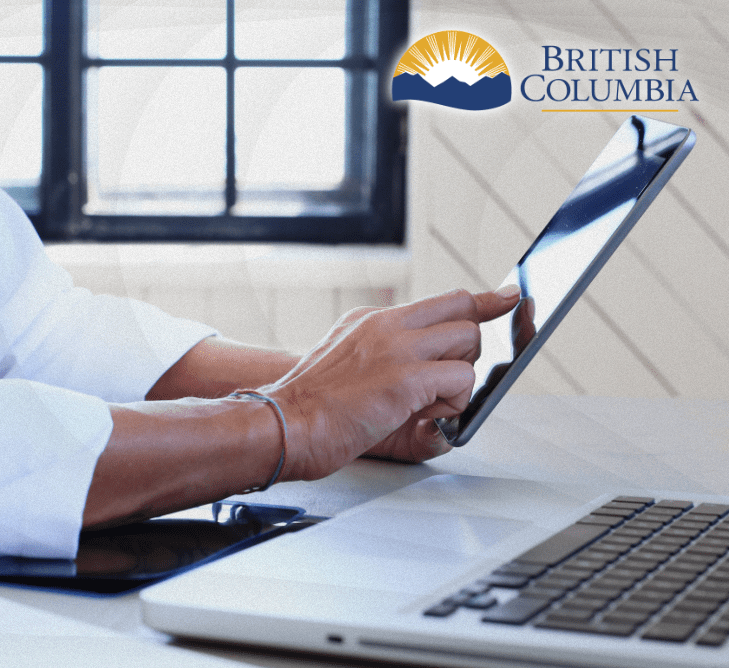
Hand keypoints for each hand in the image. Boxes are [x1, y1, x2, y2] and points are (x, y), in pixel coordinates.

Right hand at [263, 287, 519, 478]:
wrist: (284, 424)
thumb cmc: (311, 407)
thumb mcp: (348, 364)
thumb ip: (386, 357)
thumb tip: (426, 372)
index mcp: (372, 320)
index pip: (441, 300)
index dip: (481, 301)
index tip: (508, 297)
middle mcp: (386, 325)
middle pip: (463, 311)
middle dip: (467, 348)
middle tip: (441, 380)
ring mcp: (396, 347)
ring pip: (467, 341)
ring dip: (458, 377)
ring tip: (424, 402)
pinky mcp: (405, 377)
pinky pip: (462, 379)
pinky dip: (454, 402)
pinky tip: (422, 413)